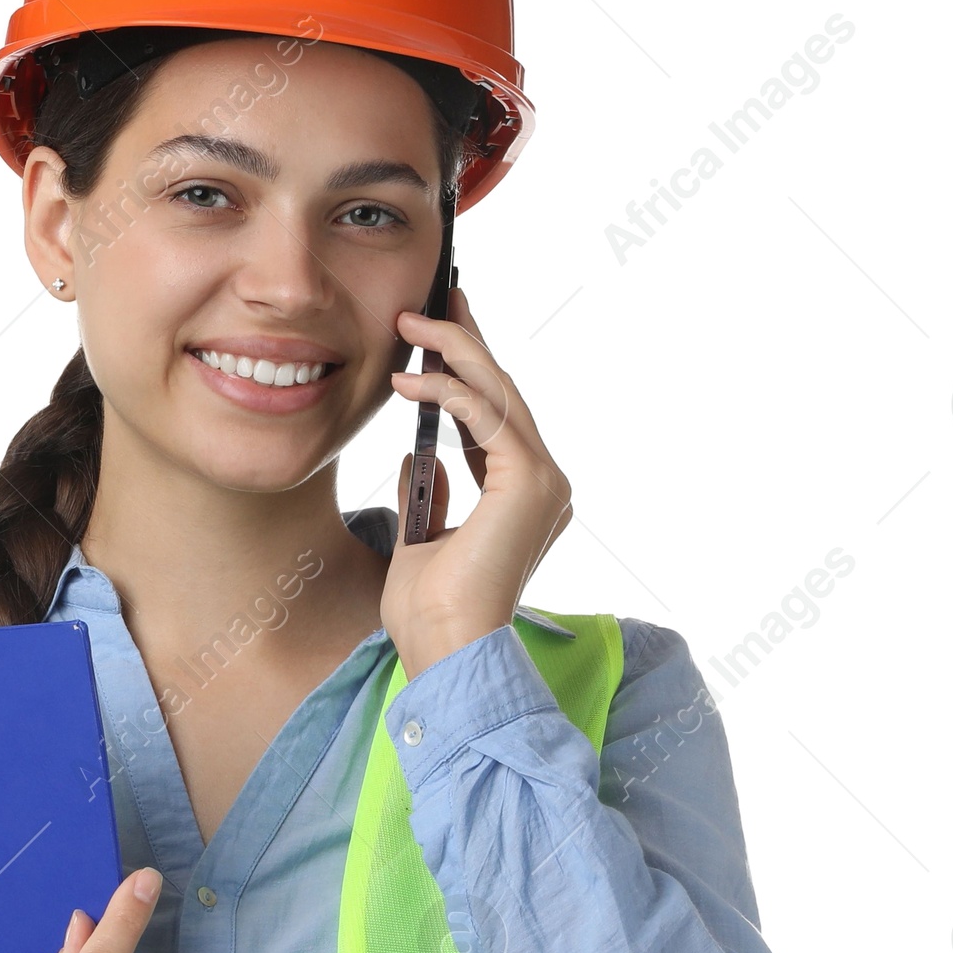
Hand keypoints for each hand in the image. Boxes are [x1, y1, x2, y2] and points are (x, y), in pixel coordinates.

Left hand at [381, 281, 572, 679]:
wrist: (447, 651)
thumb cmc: (431, 614)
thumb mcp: (421, 538)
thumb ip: (427, 494)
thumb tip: (416, 456)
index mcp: (524, 498)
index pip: (494, 418)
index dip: (466, 372)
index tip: (435, 336)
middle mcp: (545, 484)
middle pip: (503, 395)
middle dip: (465, 343)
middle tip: (433, 301)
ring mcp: (544, 482)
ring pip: (499, 394)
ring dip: (453, 353)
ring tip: (409, 324)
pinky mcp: (530, 483)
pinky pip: (487, 417)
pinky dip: (447, 392)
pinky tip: (407, 381)